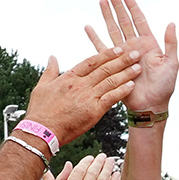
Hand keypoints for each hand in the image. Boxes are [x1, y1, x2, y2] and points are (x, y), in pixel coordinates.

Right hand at [23, 46, 141, 146]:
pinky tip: (132, 85)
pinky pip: (111, 98)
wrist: (42, 131)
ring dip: (126, 73)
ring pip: (110, 81)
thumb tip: (52, 56)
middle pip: (104, 69)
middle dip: (122, 60)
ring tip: (138, 67)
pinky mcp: (93, 111)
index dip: (106, 54)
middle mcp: (80, 85)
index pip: (91, 61)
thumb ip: (50, 70)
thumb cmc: (40, 111)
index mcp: (69, 77)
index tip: (118, 48)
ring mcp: (88, 97)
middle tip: (135, 53)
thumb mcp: (42, 86)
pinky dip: (122, 91)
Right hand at [86, 0, 177, 114]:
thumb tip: (172, 23)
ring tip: (101, 1)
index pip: (139, 19)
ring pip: (113, 29)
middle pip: (124, 20)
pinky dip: (95, 38)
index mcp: (148, 43)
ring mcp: (123, 54)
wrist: (151, 105)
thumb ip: (171, 43)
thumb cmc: (164, 87)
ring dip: (106, 16)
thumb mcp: (171, 63)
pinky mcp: (114, 64)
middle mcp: (134, 46)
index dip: (132, 6)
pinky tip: (89, 27)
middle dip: (117, 5)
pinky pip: (102, 49)